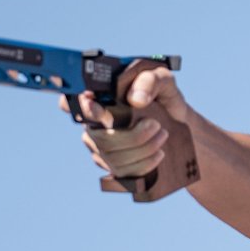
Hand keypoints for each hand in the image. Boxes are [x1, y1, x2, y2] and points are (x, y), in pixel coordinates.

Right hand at [59, 62, 190, 180]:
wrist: (178, 121)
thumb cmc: (163, 95)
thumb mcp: (162, 79)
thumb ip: (149, 81)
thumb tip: (136, 100)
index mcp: (98, 98)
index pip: (71, 102)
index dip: (80, 108)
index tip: (99, 109)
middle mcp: (94, 123)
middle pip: (99, 138)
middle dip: (132, 136)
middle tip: (155, 125)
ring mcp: (101, 147)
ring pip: (112, 157)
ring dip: (143, 149)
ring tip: (162, 135)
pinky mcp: (113, 165)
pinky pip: (122, 171)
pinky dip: (144, 164)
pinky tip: (158, 153)